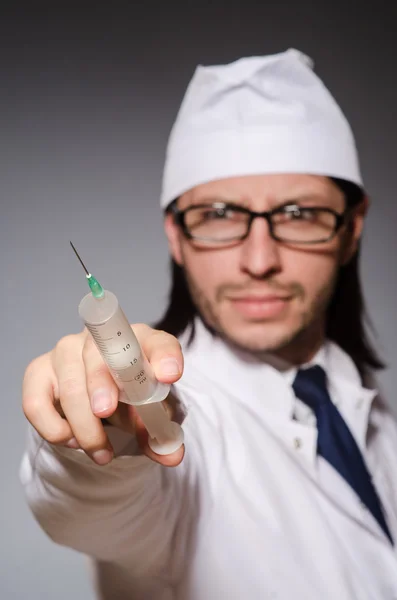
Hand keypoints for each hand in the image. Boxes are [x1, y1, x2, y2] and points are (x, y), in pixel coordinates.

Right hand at [22, 324, 184, 466]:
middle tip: (105, 412)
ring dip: (84, 425)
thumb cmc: (131, 397)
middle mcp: (101, 340)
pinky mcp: (39, 372)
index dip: (164, 357)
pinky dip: (53, 428)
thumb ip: (161, 435)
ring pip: (69, 385)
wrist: (99, 396)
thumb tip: (172, 455)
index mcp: (141, 342)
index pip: (158, 342)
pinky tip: (72, 440)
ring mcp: (66, 352)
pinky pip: (36, 402)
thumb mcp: (150, 415)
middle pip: (98, 355)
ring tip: (101, 453)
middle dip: (100, 385)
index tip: (170, 376)